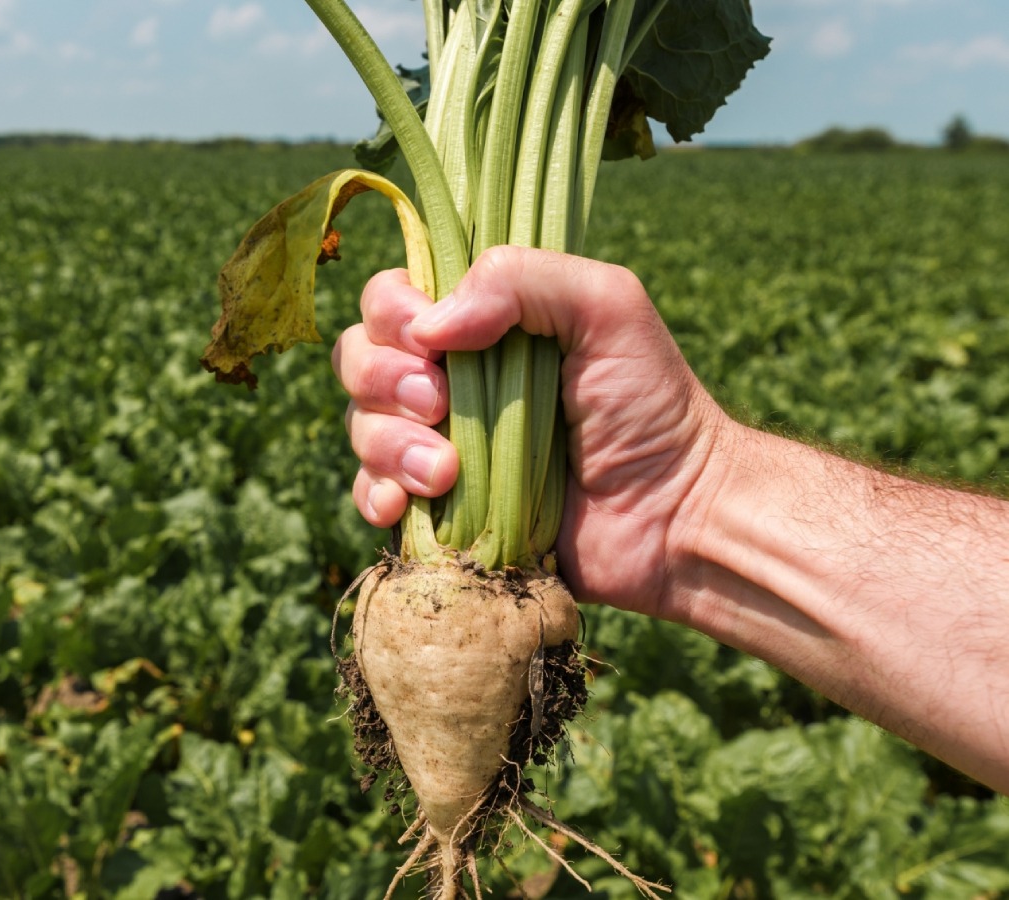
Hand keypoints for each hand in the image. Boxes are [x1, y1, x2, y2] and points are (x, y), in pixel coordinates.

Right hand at [332, 246, 727, 617]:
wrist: (673, 515)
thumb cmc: (650, 404)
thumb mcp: (606, 306)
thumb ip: (523, 280)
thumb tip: (431, 325)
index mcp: (480, 323)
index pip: (391, 297)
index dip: (392, 314)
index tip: (431, 341)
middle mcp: (448, 379)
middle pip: (358, 358)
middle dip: (384, 380)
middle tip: (440, 405)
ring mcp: (437, 446)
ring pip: (360, 427)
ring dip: (387, 446)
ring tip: (446, 473)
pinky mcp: (437, 512)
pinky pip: (369, 496)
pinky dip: (374, 496)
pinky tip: (405, 508)